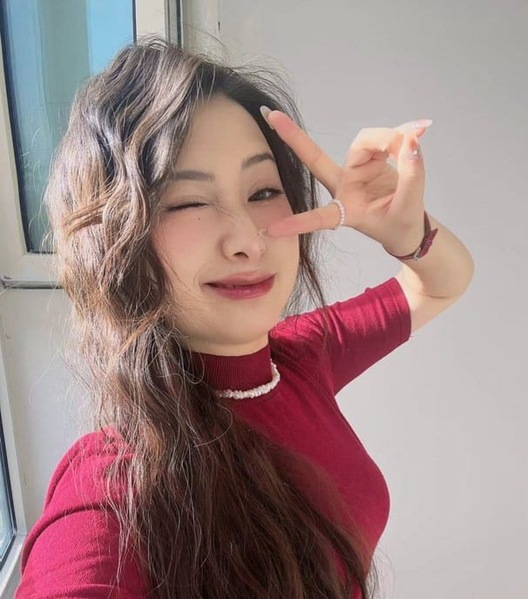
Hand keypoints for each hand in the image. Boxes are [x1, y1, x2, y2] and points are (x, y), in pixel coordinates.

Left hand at [263, 110, 431, 254]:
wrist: (409, 225)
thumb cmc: (400, 224)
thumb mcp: (409, 206)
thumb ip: (411, 174)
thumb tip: (412, 138)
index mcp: (345, 211)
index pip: (318, 218)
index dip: (297, 223)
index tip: (271, 230)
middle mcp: (343, 188)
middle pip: (318, 158)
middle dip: (294, 137)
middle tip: (272, 116)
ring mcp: (354, 171)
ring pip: (363, 142)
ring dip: (387, 139)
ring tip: (411, 145)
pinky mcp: (368, 160)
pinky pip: (381, 139)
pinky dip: (400, 135)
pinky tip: (418, 131)